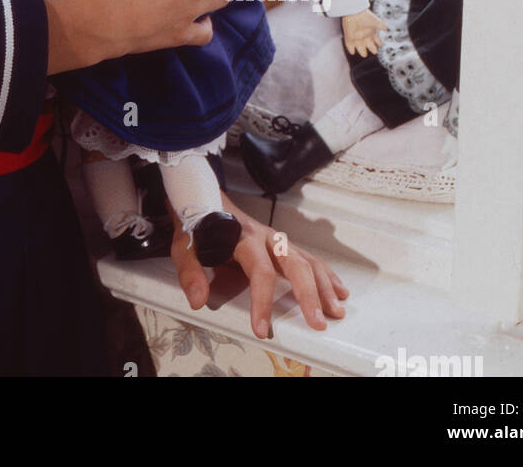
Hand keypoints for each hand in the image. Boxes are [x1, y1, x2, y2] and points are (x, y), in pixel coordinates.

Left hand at [168, 193, 348, 339]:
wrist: (203, 196)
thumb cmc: (197, 223)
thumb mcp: (184, 245)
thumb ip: (191, 271)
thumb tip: (198, 299)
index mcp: (243, 237)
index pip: (259, 271)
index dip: (263, 301)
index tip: (261, 327)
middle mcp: (266, 237)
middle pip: (294, 264)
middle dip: (308, 294)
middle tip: (318, 322)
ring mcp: (277, 239)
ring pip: (307, 260)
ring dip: (324, 285)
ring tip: (336, 310)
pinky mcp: (282, 243)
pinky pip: (309, 257)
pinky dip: (326, 273)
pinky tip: (338, 289)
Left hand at [342, 8, 386, 57]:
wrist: (355, 12)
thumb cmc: (365, 16)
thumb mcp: (376, 22)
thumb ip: (381, 26)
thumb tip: (386, 28)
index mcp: (371, 32)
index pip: (377, 40)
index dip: (379, 43)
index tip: (381, 45)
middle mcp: (365, 35)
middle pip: (369, 45)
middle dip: (372, 49)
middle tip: (374, 52)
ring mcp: (357, 37)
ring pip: (360, 47)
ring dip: (362, 51)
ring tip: (364, 54)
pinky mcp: (349, 36)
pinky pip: (349, 45)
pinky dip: (351, 49)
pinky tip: (352, 52)